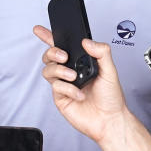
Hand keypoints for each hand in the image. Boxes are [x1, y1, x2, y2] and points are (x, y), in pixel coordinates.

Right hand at [34, 26, 127, 142]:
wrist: (110, 121)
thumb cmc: (111, 98)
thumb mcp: (110, 71)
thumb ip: (102, 52)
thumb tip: (87, 41)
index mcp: (80, 63)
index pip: (62, 46)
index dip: (48, 37)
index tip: (39, 29)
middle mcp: (70, 72)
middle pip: (50, 56)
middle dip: (53, 52)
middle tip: (64, 56)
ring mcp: (63, 85)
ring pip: (48, 70)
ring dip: (60, 70)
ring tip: (74, 77)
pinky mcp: (60, 98)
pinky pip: (56, 87)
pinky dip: (68, 89)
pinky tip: (79, 94)